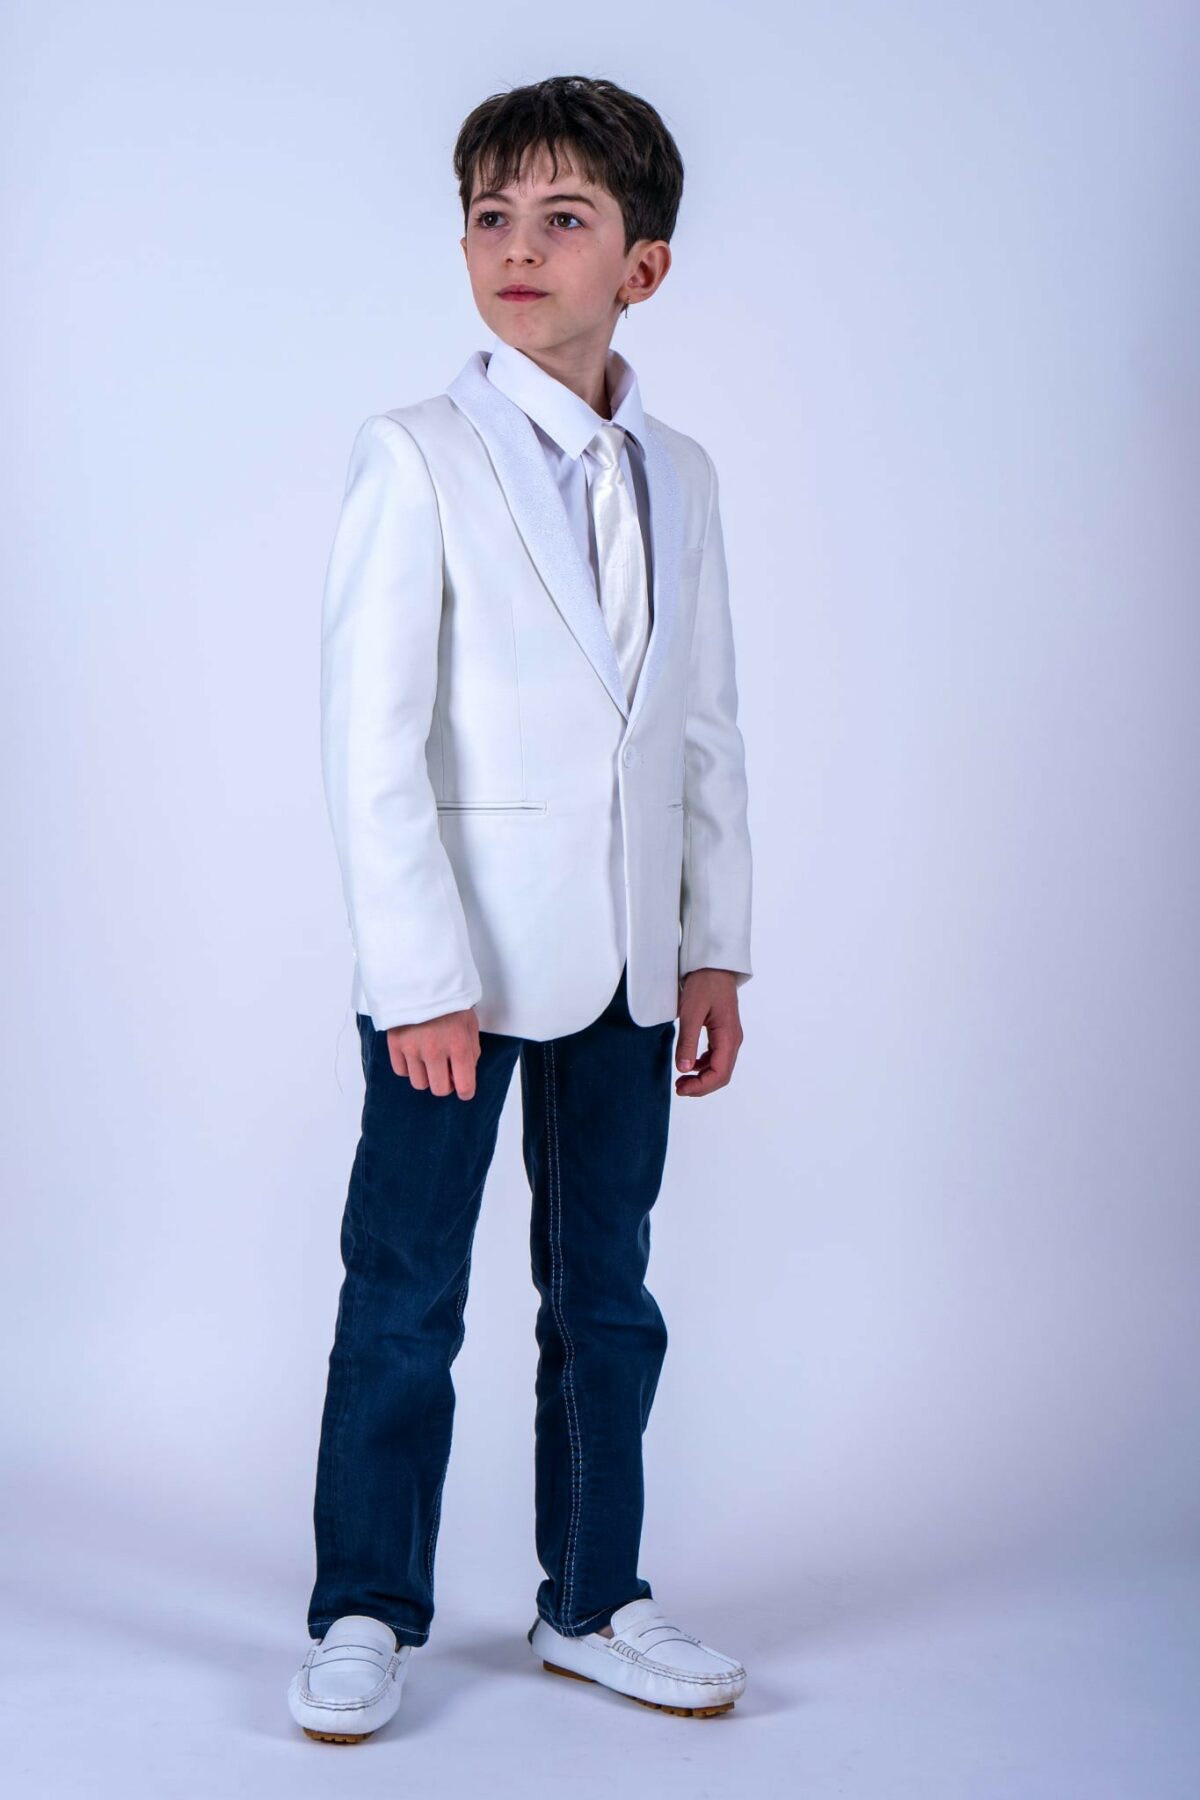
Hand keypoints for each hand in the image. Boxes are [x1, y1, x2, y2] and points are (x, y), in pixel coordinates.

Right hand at [386, 1007, 480, 1098]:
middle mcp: (434, 1051)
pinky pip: (401, 1071)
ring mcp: (412, 1048)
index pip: (464, 1086)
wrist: (422, 977)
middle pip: (439, 1089)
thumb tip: (464, 1073)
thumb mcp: (470, 1023)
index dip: (466, 1091)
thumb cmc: (449, 999)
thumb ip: (470, 1051)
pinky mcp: (395, 1043)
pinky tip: (415, 1055)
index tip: (464, 1089)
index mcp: (458, 1045)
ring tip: (429, 1060)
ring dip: (427, 1076)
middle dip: (446, 1084)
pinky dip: (409, 1067)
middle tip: (447, 1072)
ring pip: (419, 1083)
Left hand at [674, 969, 743, 1096]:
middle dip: (701, 1086)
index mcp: (729, 1037)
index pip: (720, 1073)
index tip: (681, 1088)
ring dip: (702, 1078)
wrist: (713, 965)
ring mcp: (729, 1037)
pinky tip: (689, 1065)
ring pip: (719, 1067)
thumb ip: (688, 1041)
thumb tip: (684, 1069)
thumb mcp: (691, 1012)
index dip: (701, 1087)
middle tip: (679, 1088)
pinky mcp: (722, 1032)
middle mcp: (733, 1040)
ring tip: (682, 1080)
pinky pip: (716, 1057)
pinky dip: (703, 1066)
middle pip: (721, 1074)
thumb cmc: (704, 984)